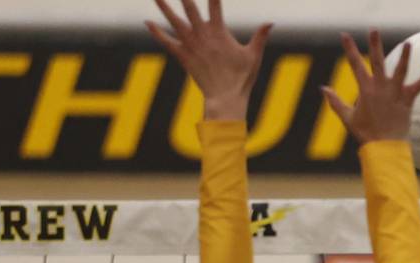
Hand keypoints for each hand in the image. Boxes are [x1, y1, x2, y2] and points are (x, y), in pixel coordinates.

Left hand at [146, 0, 271, 120]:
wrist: (225, 98)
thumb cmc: (242, 78)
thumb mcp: (254, 55)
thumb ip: (260, 37)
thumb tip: (271, 22)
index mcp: (219, 32)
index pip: (215, 5)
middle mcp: (202, 35)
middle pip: (190, 8)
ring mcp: (190, 45)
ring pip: (174, 21)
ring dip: (164, 8)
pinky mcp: (182, 56)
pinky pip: (166, 41)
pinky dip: (157, 32)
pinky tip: (148, 23)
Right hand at [321, 31, 419, 145]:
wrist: (384, 148)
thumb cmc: (366, 134)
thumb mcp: (347, 117)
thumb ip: (335, 101)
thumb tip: (323, 88)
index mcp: (365, 90)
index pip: (355, 64)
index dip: (349, 49)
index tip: (345, 36)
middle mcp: (380, 88)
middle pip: (377, 62)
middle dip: (375, 45)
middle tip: (374, 30)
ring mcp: (395, 94)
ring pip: (400, 71)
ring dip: (404, 57)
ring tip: (408, 44)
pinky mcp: (407, 101)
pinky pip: (419, 86)